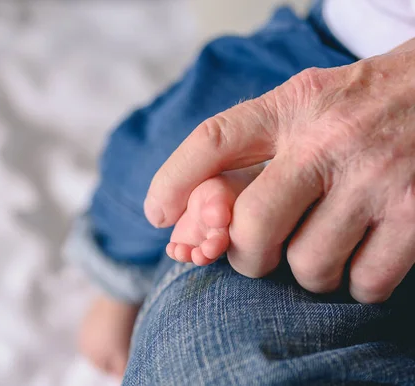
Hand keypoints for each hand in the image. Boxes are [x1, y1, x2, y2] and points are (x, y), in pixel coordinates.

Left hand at [144, 38, 414, 302]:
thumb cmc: (359, 106)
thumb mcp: (302, 104)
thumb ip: (251, 151)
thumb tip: (187, 216)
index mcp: (292, 105)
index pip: (212, 141)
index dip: (172, 183)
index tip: (156, 216)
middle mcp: (328, 139)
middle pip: (252, 225)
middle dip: (245, 256)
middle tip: (257, 254)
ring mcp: (375, 177)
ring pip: (308, 264)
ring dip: (308, 270)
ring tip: (323, 245)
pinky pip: (365, 282)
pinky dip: (356, 285)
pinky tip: (361, 259)